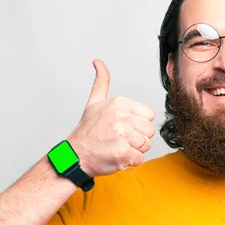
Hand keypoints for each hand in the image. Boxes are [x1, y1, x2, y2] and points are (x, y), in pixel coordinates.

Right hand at [67, 59, 155, 177]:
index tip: (123, 128)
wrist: (75, 155)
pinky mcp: (123, 152)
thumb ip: (101, 82)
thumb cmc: (87, 132)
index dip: (138, 124)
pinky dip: (130, 162)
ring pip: (146, 145)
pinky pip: (139, 158)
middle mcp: (122, 116)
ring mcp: (122, 135)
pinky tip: (117, 157)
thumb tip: (98, 62)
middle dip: (138, 138)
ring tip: (117, 147)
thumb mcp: (94, 102)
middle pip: (149, 131)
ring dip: (134, 150)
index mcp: (120, 103)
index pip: (149, 115)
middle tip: (119, 140)